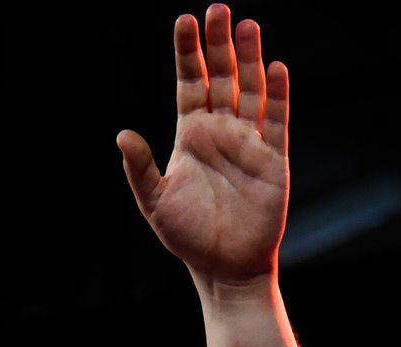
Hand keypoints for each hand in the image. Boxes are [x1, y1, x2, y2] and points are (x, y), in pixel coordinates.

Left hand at [116, 7, 288, 291]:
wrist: (224, 267)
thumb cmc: (187, 236)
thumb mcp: (155, 202)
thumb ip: (140, 168)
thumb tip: (122, 135)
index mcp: (190, 135)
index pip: (189, 83)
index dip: (187, 53)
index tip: (184, 20)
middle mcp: (220, 131)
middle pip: (221, 77)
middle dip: (218, 44)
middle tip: (217, 9)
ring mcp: (248, 142)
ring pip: (251, 90)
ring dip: (250, 58)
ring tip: (247, 25)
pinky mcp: (272, 159)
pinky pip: (277, 119)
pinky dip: (278, 94)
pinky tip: (275, 67)